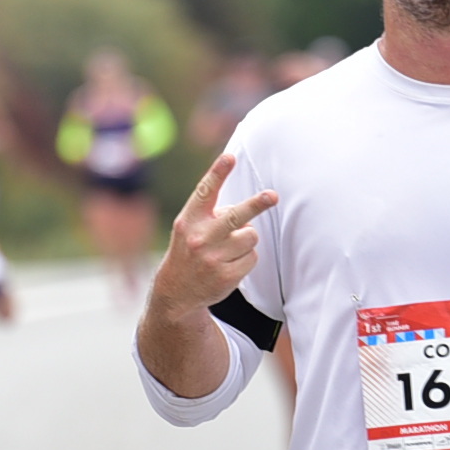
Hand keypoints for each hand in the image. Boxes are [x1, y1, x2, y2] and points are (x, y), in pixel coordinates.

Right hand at [150, 153, 277, 315]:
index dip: (218, 173)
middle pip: (236, 217)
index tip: (230, 157)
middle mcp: (200, 238)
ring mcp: (213, 259)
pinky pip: (253, 257)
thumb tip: (248, 207)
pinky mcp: (226, 276)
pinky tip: (230, 264)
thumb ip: (211, 213)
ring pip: (251, 236)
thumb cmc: (190, 250)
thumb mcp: (189, 227)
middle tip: (273, 196)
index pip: (205, 192)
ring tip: (231, 247)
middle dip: (256, 204)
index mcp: (190, 220)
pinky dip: (246, 258)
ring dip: (247, 239)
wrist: (176, 291)